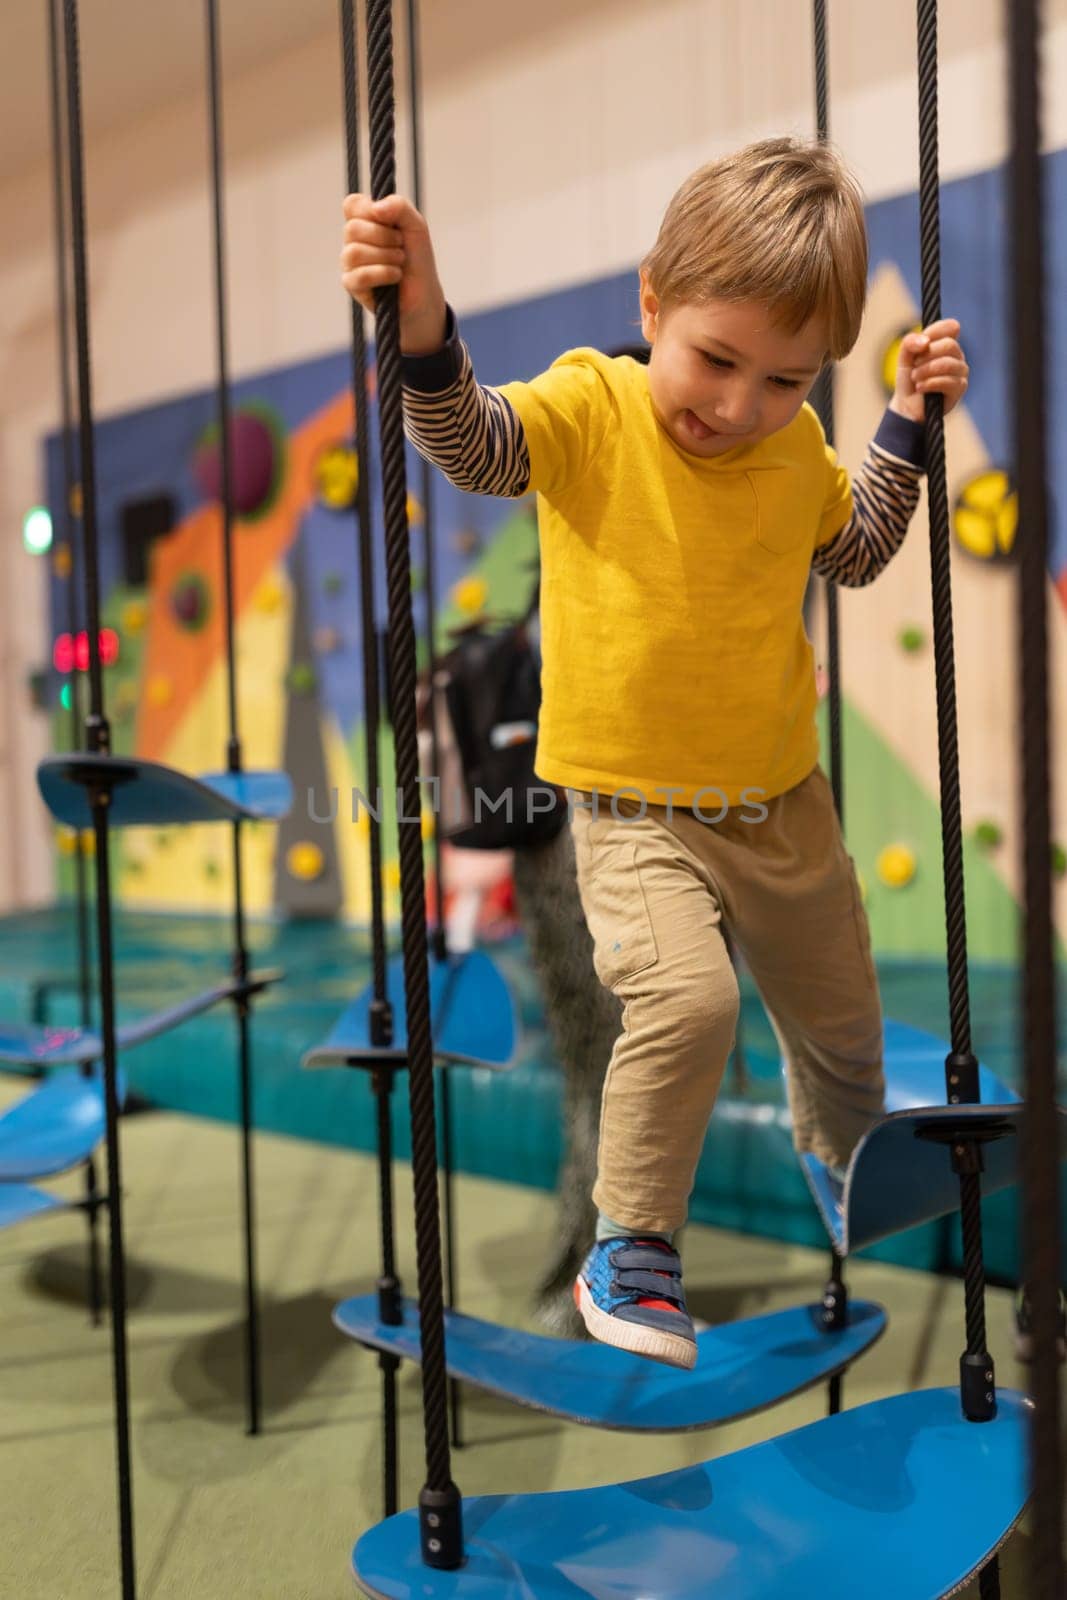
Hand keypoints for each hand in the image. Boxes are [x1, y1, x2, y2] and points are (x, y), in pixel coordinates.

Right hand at [341, 193, 447, 354]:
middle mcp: (353, 240)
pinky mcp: (352, 284)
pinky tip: (396, 276)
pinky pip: (360, 275)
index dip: (370, 210)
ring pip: (354, 252)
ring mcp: (349, 262)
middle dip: (385, 237)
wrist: (424, 293)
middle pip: (353, 228)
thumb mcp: (416, 225)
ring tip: (400, 262)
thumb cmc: (417, 258)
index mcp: (364, 220)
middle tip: (401, 246)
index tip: (389, 221)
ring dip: (386, 256)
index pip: (351, 204)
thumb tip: (376, 208)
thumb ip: (399, 206)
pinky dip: (383, 274)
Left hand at [890, 318, 968, 421]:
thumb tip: (925, 342)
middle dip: (926, 355)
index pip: (951, 327)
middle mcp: (957, 356)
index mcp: (946, 344)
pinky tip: (920, 388)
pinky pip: (947, 381)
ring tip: (915, 378)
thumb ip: (909, 343)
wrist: (907, 406)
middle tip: (914, 366)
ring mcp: (960, 372)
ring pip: (947, 363)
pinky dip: (929, 383)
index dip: (935, 332)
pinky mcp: (959, 388)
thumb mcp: (904, 358)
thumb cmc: (909, 379)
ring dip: (925, 370)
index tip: (920, 345)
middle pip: (949, 345)